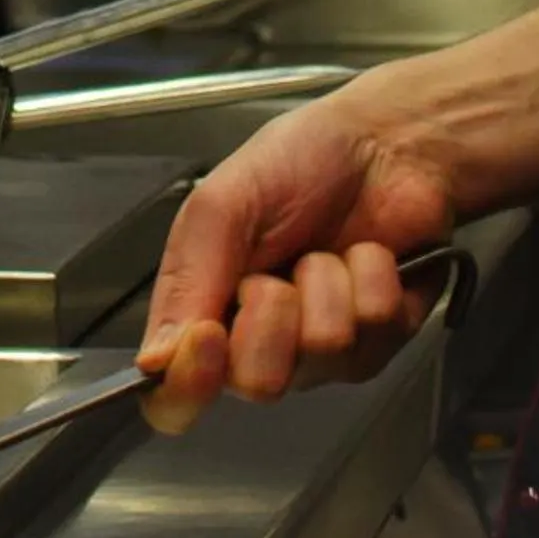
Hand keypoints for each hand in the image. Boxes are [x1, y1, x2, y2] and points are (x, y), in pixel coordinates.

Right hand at [133, 81, 460, 436]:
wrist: (385, 142)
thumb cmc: (296, 161)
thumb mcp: (223, 204)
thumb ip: (188, 278)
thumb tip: (153, 361)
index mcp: (206, 311)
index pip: (176, 395)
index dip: (186, 387)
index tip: (208, 338)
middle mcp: (261, 343)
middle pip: (256, 384)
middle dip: (272, 316)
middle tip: (278, 267)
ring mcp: (324, 350)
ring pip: (322, 357)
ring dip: (327, 286)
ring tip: (328, 249)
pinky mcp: (382, 343)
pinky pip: (375, 336)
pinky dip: (372, 281)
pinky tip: (372, 254)